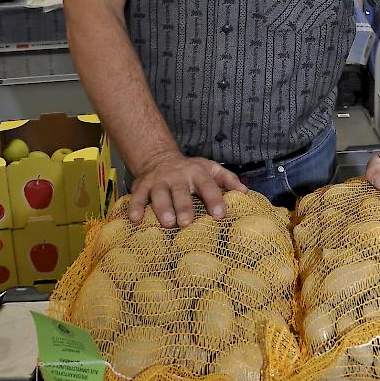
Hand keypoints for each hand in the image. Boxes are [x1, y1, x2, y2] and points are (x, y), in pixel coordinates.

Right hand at [128, 149, 246, 226]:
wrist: (158, 158)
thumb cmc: (190, 170)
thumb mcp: (210, 169)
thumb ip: (227, 180)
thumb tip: (245, 192)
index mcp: (197, 172)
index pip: (207, 185)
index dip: (214, 198)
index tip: (219, 214)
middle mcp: (177, 176)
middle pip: (181, 191)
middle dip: (184, 206)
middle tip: (187, 222)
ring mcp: (158, 181)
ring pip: (159, 194)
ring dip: (162, 208)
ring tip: (167, 222)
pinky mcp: (141, 186)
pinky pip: (137, 197)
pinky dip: (135, 207)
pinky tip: (135, 219)